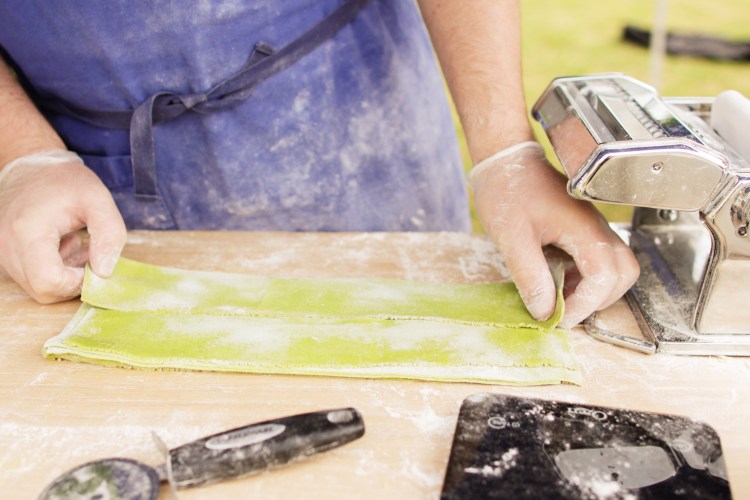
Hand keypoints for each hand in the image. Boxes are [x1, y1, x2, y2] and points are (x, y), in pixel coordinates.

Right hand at [0, 152, 126, 302]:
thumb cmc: (66, 181)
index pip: (49, 282)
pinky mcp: (5, 255)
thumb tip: (105, 272)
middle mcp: (7, 247)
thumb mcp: (98, 199)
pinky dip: (53, 270)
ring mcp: (2, 253)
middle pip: (43, 291)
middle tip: (88, 253)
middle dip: (73, 280)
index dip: (77, 281)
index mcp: (28, 231)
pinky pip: (31, 278)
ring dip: (64, 275)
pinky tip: (63, 246)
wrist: (31, 167)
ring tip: (76, 244)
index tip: (92, 260)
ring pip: (37, 288)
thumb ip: (109, 234)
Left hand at [471, 144, 638, 327]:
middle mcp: (596, 228)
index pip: (604, 277)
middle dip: (598, 300)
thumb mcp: (512, 238)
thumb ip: (530, 276)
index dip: (585, 304)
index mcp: (584, 228)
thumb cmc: (508, 191)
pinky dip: (583, 279)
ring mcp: (592, 228)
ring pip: (615, 268)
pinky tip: (557, 281)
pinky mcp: (583, 230)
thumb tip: (544, 311)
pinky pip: (597, 261)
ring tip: (560, 298)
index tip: (559, 317)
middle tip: (565, 310)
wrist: (505, 162)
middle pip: (623, 274)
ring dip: (592, 290)